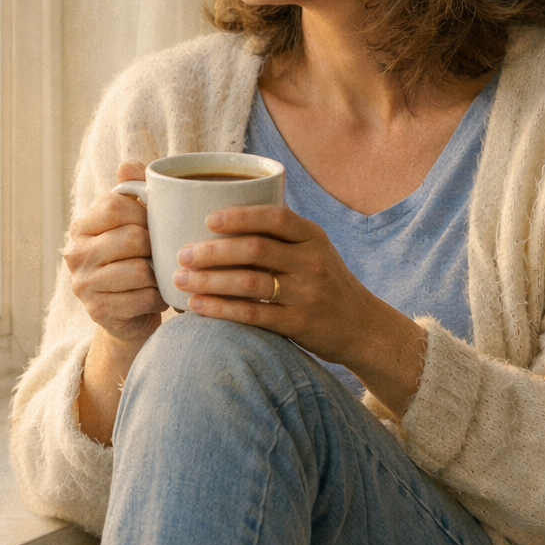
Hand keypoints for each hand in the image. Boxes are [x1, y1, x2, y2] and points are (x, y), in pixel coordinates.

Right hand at [63, 161, 167, 342]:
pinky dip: (158, 297)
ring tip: (160, 274)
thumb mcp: (134, 220)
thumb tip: (127, 167)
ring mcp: (83, 284)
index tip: (154, 224)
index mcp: (82, 225)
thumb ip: (134, 188)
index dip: (144, 213)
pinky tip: (156, 295)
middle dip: (156, 246)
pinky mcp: (97, 311)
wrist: (128, 312)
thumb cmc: (135, 258)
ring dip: (159, 274)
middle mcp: (75, 253)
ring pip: (139, 271)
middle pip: (132, 238)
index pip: (116, 205)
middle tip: (162, 253)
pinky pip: (142, 298)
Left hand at [171, 204, 426, 414]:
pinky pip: (253, 314)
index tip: (208, 219)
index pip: (275, 217)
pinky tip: (197, 306)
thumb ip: (280, 236)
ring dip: (210, 280)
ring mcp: (306, 294)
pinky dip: (221, 309)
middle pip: (255, 249)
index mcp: (313, 236)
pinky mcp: (299, 324)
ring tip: (180, 279)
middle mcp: (312, 262)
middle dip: (213, 251)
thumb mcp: (314, 251)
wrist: (363, 328)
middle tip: (183, 254)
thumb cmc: (325, 283)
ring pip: (249, 282)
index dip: (240, 216)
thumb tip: (221, 216)